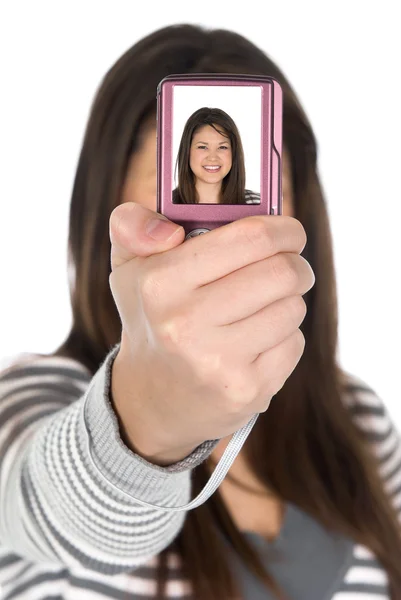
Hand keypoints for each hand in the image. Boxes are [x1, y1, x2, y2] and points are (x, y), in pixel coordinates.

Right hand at [109, 202, 314, 463]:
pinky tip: (258, 342)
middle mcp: (186, 324)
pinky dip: (285, 337)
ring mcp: (217, 362)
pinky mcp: (245, 390)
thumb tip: (169, 231)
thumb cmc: (153, 317)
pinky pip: (294, 344)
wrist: (154, 396)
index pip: (252, 237)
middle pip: (283, 272)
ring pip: (293, 308)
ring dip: (288, 302)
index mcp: (160, 283)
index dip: (284, 229)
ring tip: (262, 307)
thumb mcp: (130, 266)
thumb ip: (132, 224)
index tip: (288, 233)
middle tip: (288, 267)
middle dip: (296, 265)